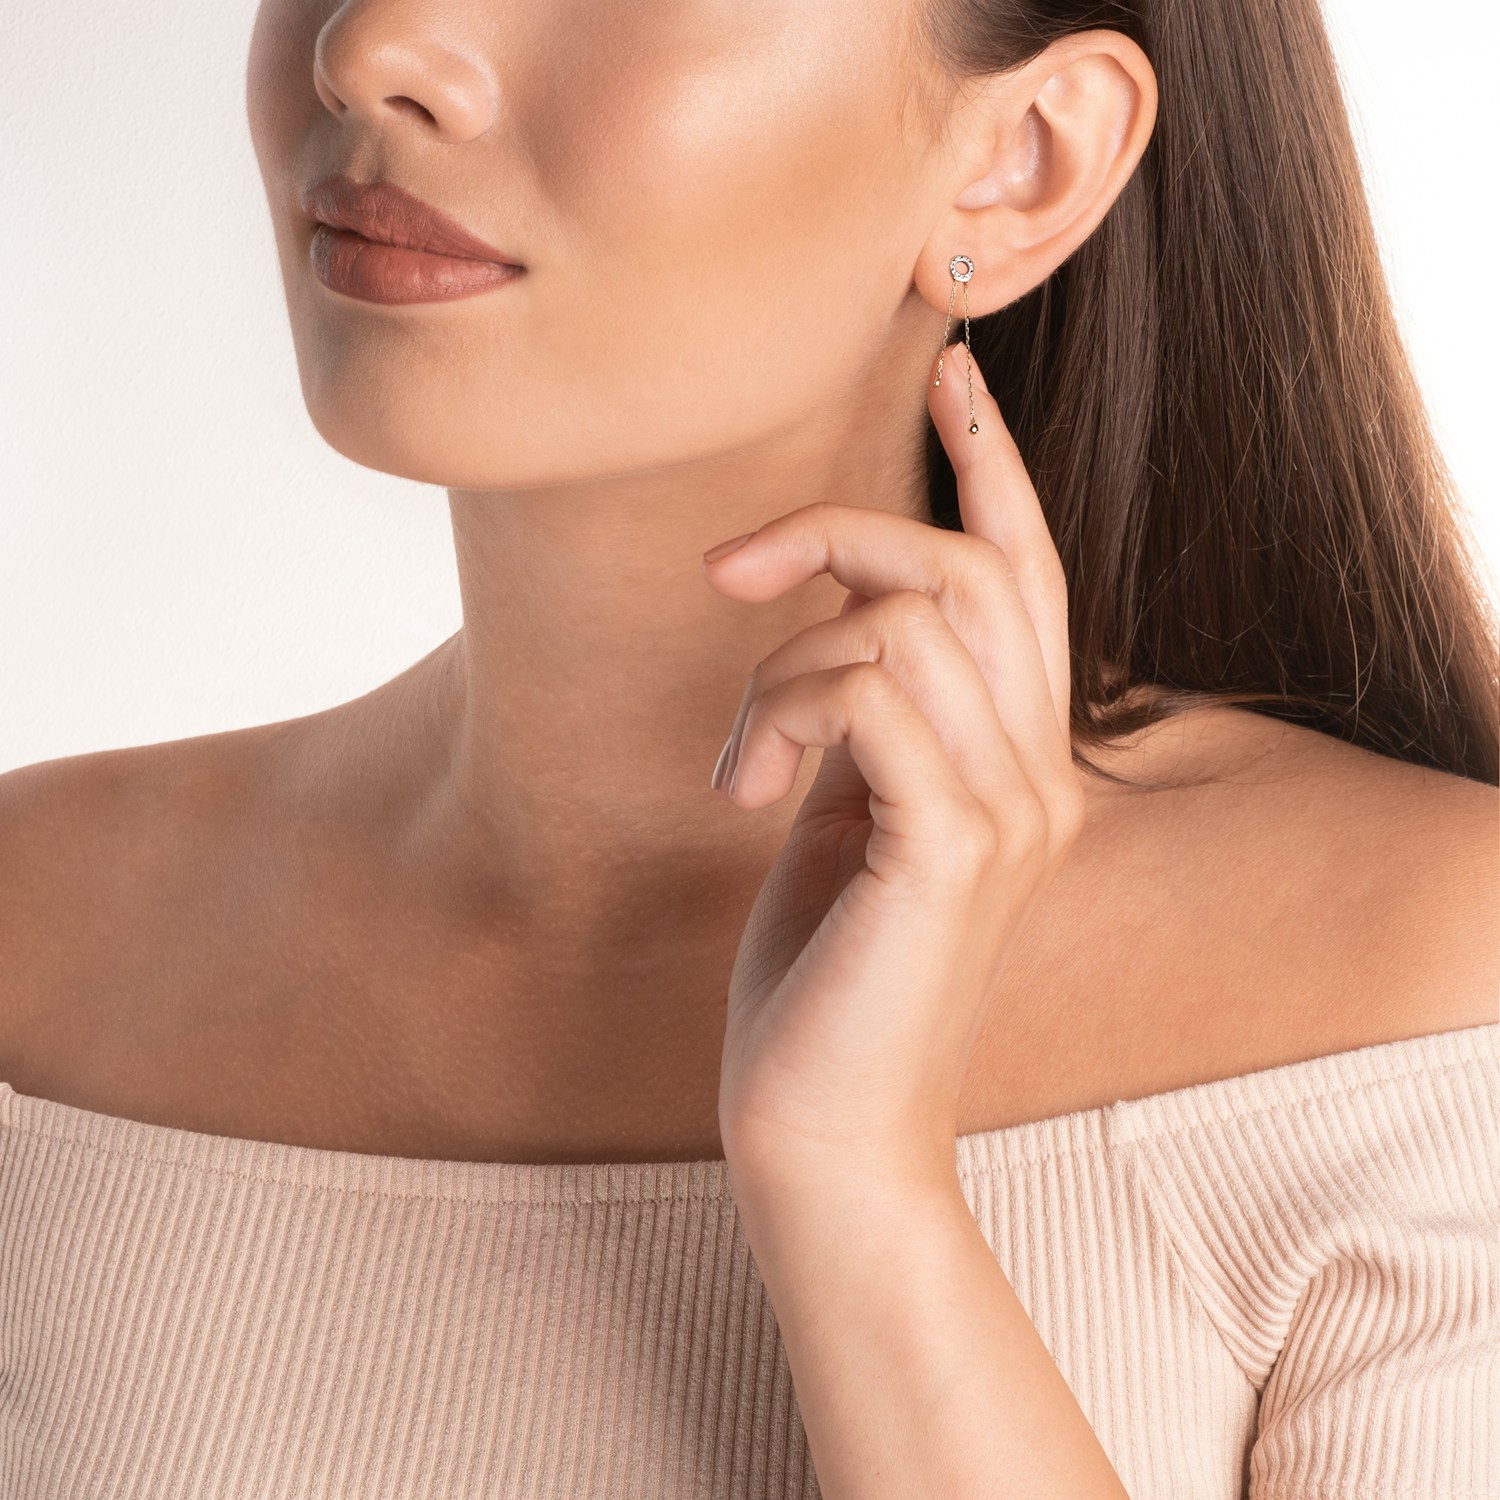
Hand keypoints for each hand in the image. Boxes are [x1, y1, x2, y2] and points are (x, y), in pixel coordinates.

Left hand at [700, 342, 1084, 1185]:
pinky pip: (873, 689)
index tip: (956, 374)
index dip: (996, 470)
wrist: (822, 1130)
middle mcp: (1041, 775)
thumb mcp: (841, 816)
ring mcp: (1010, 811)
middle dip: (839, 532)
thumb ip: (862, 718)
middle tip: (730, 576)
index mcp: (1016, 763)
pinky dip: (787, 709)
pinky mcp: (956, 848)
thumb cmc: (818, 979)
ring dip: (785, 665)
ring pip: (907, 620)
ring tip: (741, 766)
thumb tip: (831, 617)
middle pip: (971, 569)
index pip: (1029, 582)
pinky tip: (749, 791)